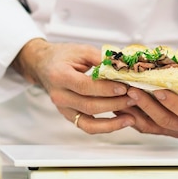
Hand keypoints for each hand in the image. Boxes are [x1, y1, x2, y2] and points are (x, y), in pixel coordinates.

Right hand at [12, 38, 135, 132]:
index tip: (124, 87)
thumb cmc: (62, 56)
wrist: (43, 65)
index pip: (85, 86)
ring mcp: (63, 108)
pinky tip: (120, 123)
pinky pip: (87, 126)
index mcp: (60, 76)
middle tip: (133, 98)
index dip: (106, 89)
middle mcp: (59, 95)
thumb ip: (101, 59)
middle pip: (89, 105)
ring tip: (131, 117)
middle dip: (114, 103)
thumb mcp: (81, 50)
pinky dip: (105, 127)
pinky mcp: (68, 115)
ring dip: (112, 121)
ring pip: (88, 122)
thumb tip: (123, 68)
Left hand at [115, 64, 177, 137]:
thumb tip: (167, 63)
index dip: (173, 103)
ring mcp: (177, 131)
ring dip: (136, 112)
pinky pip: (147, 127)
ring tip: (122, 98)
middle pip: (166, 120)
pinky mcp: (165, 131)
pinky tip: (121, 107)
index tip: (158, 91)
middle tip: (133, 91)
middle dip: (147, 105)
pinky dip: (133, 117)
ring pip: (153, 126)